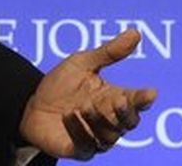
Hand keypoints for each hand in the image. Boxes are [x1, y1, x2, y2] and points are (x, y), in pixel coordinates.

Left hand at [18, 28, 157, 160]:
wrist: (31, 106)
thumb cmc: (60, 85)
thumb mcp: (82, 63)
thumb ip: (109, 52)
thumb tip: (136, 32)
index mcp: (114, 98)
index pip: (136, 101)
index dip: (144, 98)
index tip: (151, 92)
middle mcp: (109, 120)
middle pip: (129, 122)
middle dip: (126, 112)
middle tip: (118, 100)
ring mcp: (97, 137)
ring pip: (110, 135)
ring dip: (99, 120)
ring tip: (84, 107)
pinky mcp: (80, 150)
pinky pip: (87, 145)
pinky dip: (80, 130)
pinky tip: (69, 116)